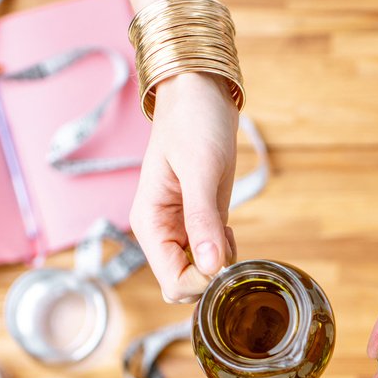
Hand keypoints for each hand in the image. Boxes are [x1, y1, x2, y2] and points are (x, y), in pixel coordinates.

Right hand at [130, 72, 240, 302]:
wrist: (199, 92)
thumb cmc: (193, 121)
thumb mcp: (200, 169)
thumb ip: (202, 219)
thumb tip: (210, 267)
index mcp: (149, 223)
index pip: (172, 282)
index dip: (202, 281)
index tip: (224, 256)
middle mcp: (161, 232)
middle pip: (183, 285)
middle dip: (210, 276)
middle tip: (228, 240)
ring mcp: (179, 229)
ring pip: (197, 274)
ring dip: (218, 264)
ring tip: (227, 229)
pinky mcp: (199, 222)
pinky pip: (208, 256)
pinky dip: (224, 252)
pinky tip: (228, 227)